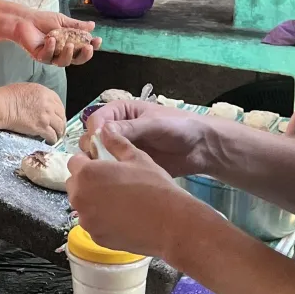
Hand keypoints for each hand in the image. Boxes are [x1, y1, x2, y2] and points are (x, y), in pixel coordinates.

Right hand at [0, 82, 65, 142]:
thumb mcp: (26, 89)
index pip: (59, 103)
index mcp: (45, 92)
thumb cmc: (8, 96)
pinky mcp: (42, 127)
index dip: (60, 112)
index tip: (58, 117)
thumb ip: (37, 96)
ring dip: (59, 133)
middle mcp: (49, 104)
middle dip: (61, 123)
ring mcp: (46, 116)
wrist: (2, 106)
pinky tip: (49, 142)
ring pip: (59, 127)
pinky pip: (52, 135)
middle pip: (61, 116)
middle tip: (59, 129)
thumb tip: (39, 103)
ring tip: (56, 137)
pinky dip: (52, 140)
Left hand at [12, 8, 99, 67]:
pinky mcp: (39, 56)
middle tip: (87, 48)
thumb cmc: (43, 20)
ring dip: (67, 54)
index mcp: (69, 45)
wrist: (25, 19)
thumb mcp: (62, 21)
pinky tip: (52, 39)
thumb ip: (77, 26)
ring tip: (69, 44)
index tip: (98, 40)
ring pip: (63, 62)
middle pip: (76, 60)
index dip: (92, 47)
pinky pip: (47, 57)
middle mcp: (61, 53)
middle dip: (84, 55)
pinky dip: (50, 48)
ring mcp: (51, 56)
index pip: (83, 50)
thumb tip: (93, 25)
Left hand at [67, 122, 207, 261]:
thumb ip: (116, 142)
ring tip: (118, 201)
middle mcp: (80, 197)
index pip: (75, 161)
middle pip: (75, 184)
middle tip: (112, 183)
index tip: (104, 165)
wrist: (171, 224)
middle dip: (87, 181)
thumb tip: (106, 129)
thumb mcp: (137, 157)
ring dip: (92, 200)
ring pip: (82, 205)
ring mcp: (86, 220)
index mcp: (86, 173)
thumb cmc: (154, 186)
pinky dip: (101, 220)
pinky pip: (92, 223)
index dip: (89, 161)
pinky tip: (121, 218)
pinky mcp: (95, 237)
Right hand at [82, 98, 207, 176]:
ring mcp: (122, 148)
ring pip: (99, 156)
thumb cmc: (180, 126)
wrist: (202, 148)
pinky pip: (113, 170)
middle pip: (92, 138)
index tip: (99, 144)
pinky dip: (110, 175)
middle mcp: (117, 129)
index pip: (96, 119)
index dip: (95, 131)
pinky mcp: (129, 165)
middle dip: (93, 149)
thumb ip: (130, 127)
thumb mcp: (154, 123)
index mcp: (121, 112)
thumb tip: (101, 131)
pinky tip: (114, 181)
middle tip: (102, 161)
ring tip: (108, 172)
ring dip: (100, 163)